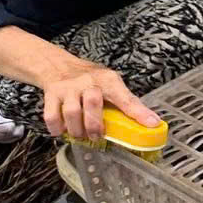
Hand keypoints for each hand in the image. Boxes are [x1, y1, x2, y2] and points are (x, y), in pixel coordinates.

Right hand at [39, 59, 158, 142]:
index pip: (126, 97)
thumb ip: (126, 102)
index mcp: (108, 80)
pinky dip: (57, 128)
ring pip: (72, 112)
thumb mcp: (110, 84)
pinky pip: (52, 116)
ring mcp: (68, 88)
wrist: (58, 66)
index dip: (138, 112)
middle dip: (95, 126)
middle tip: (97, 136)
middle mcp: (88, 82)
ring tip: (82, 135)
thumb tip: (149, 121)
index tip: (151, 124)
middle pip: (93, 104)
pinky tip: (64, 130)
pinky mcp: (51, 94)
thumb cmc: (89, 79)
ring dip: (77, 130)